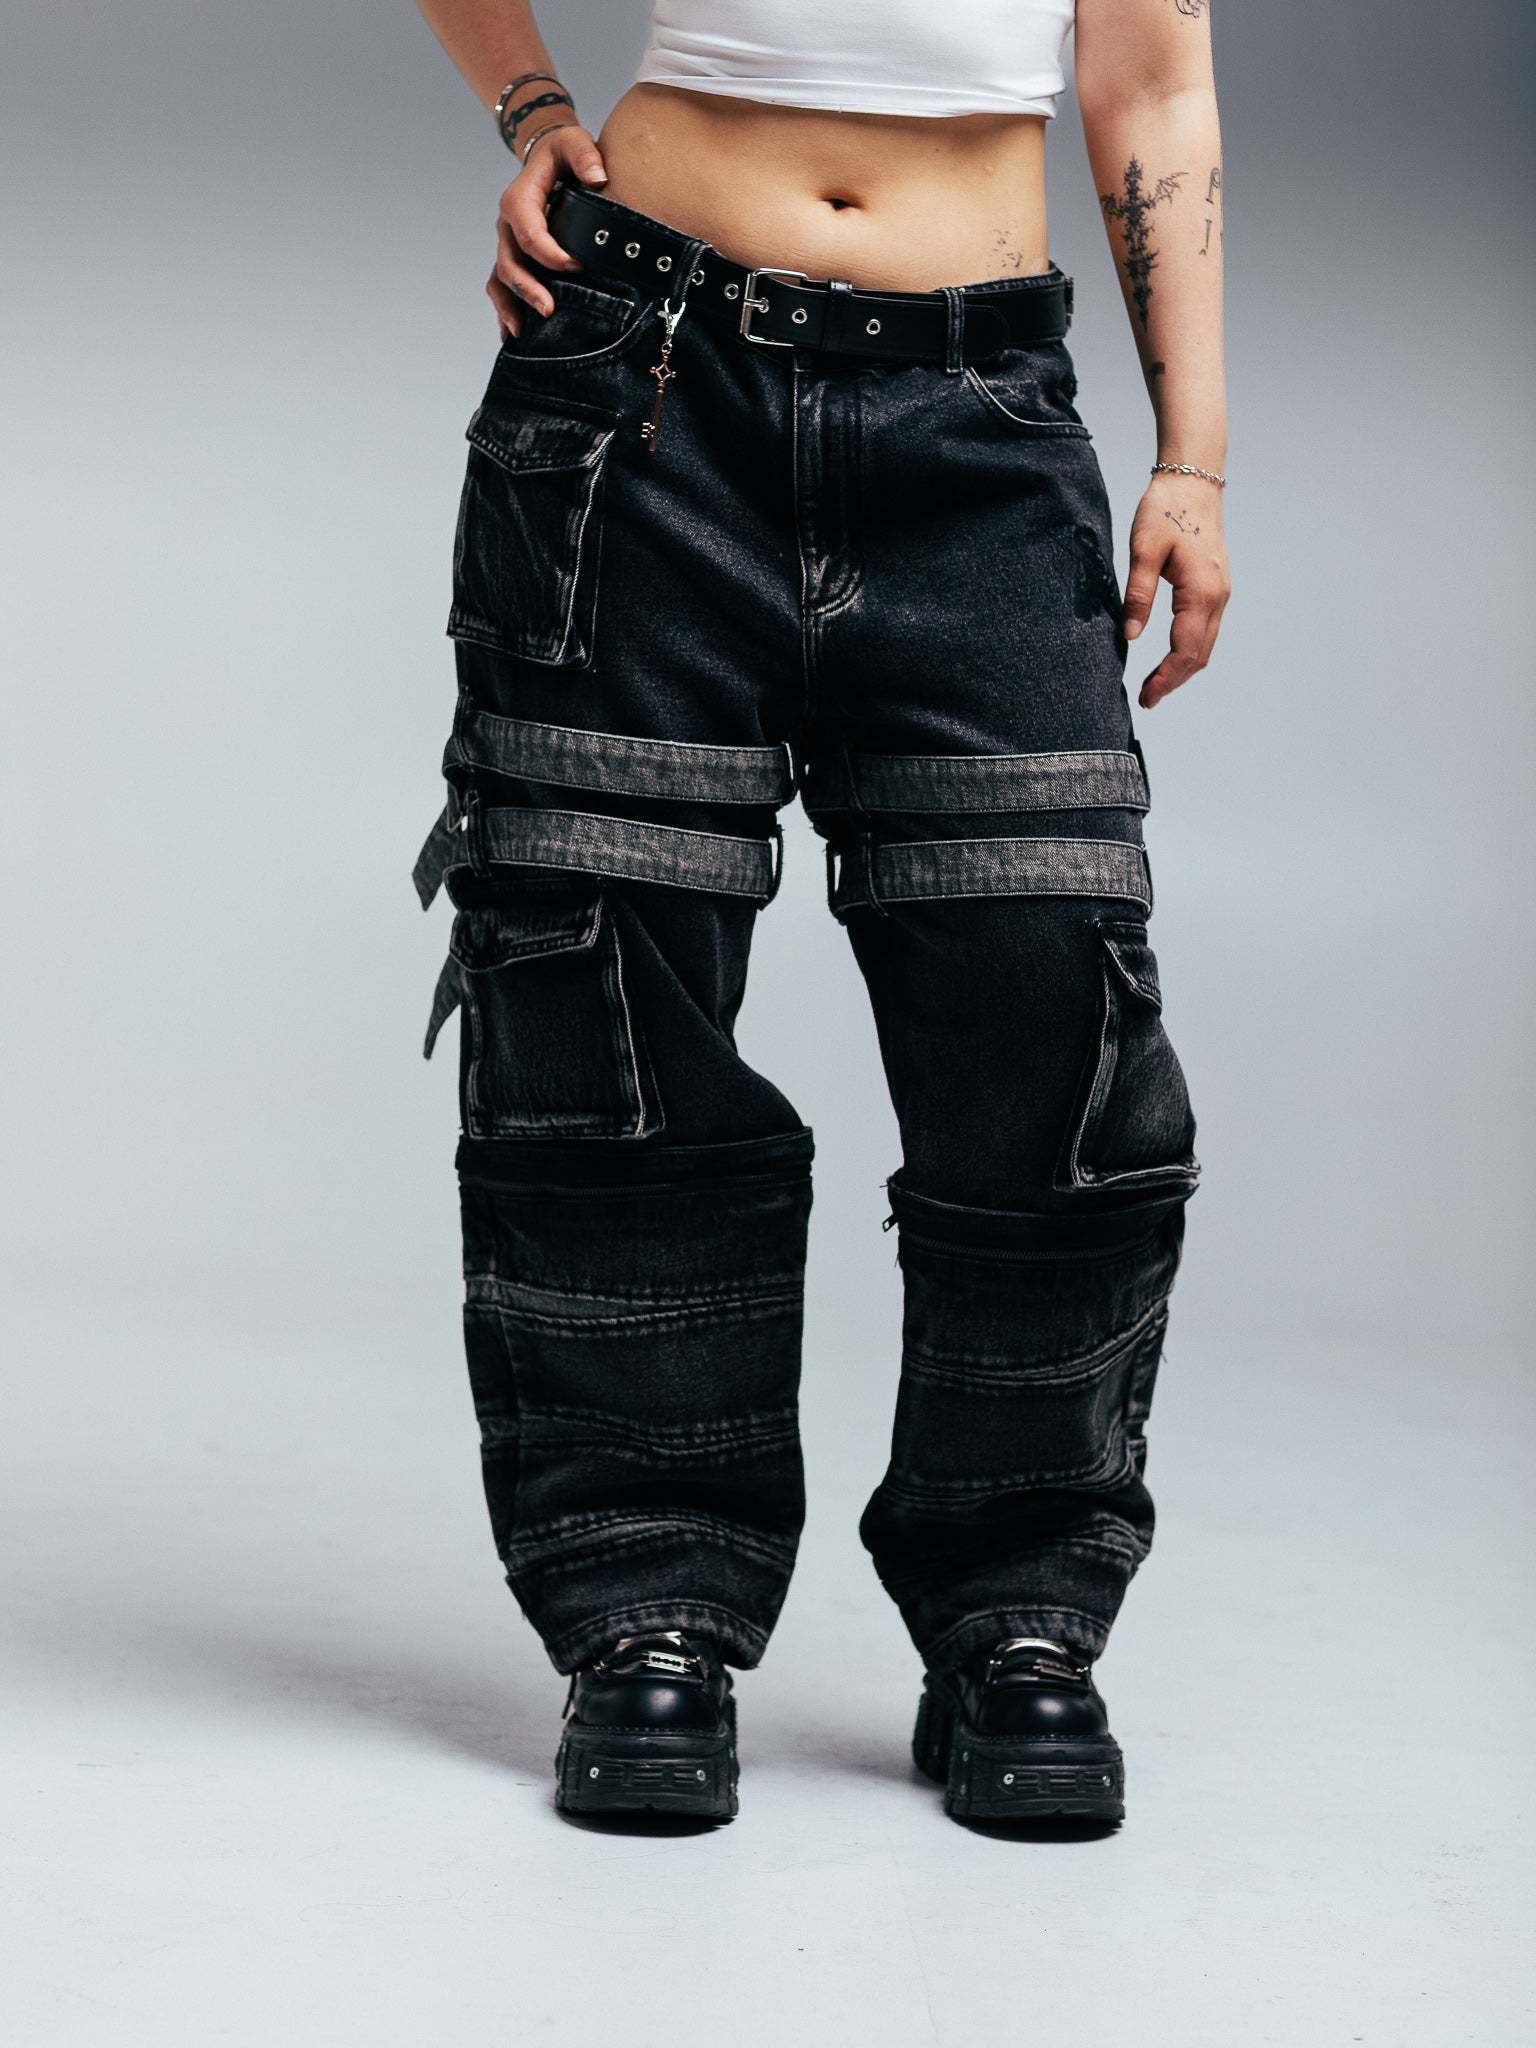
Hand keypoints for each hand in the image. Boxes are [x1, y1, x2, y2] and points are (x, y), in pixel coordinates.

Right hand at [488, 123, 607, 341]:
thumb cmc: (563, 152)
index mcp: (520, 200)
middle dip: (528, 288)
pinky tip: (512, 335)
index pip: (530, 233)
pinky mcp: (514, 256)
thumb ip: (585, 154)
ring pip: (501, 278)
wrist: (548, 156)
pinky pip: (501, 285)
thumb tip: (598, 178)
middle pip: (510, 262)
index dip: (550, 254)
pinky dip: (505, 309)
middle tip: (550, 310)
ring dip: (510, 305)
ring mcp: (507, 243)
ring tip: (523, 332)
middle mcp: (507, 224)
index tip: (576, 267)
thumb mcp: (574, 141)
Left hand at [1122, 473, 1230, 708]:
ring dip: (1183, 669)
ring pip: (1205, 645)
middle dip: (1174, 681)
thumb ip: (1138, 594)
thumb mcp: (1143, 550)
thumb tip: (1132, 636)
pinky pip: (1206, 630)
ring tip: (1156, 685)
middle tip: (1147, 700)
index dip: (1166, 679)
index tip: (1146, 698)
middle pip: (1198, 655)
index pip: (1184, 650)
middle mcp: (1218, 597)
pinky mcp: (1216, 586)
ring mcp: (1221, 592)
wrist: (1193, 481)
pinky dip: (1190, 650)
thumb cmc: (1165, 511)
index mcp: (1201, 592)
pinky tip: (1170, 657)